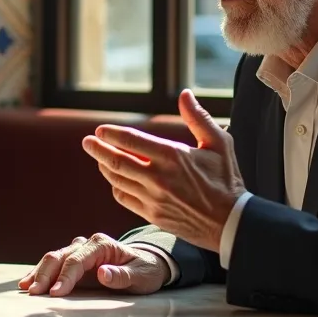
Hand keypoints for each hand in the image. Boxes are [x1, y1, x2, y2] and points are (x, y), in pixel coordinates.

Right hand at [19, 233, 169, 296]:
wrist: (148, 265)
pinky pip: (55, 264)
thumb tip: (102, 273)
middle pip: (60, 256)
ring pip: (53, 258)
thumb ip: (122, 276)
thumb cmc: (146, 271)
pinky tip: (28, 281)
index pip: (77, 260)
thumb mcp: (141, 276)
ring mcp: (80, 251)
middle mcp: (88, 244)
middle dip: (45, 275)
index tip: (56, 295)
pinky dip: (41, 272)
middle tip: (34, 293)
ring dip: (39, 273)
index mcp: (102, 245)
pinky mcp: (75, 260)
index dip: (65, 277)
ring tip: (26, 287)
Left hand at [84, 89, 244, 251]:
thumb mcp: (219, 143)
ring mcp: (153, 198)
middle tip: (87, 142)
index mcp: (173, 157)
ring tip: (98, 157)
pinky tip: (116, 180)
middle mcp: (158, 178)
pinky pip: (125, 199)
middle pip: (116, 161)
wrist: (231, 222)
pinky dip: (116, 187)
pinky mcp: (152, 215)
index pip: (131, 141)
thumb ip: (198, 117)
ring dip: (104, 167)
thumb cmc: (226, 180)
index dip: (112, 134)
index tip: (101, 130)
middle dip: (98, 149)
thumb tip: (185, 94)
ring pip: (117, 180)